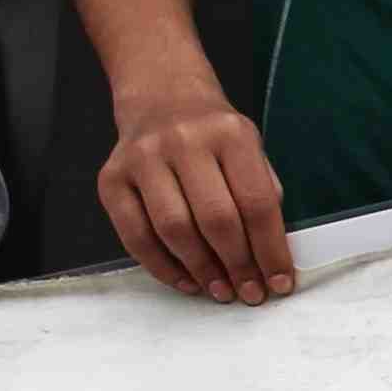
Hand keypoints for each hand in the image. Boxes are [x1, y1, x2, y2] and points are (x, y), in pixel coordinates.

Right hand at [98, 83, 291, 301]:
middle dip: (237, 266)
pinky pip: (135, 236)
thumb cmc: (213, 135)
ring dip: (202, 270)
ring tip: (220, 290)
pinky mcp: (111, 178)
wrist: (162, 98)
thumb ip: (262, 196)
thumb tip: (270, 258)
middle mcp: (184, 140)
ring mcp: (142, 158)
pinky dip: (162, 267)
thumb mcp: (250, 149)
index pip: (256, 202)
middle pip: (216, 219)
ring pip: (174, 230)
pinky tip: (186, 280)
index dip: (271, 250)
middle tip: (249, 292)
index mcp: (230, 133)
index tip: (279, 282)